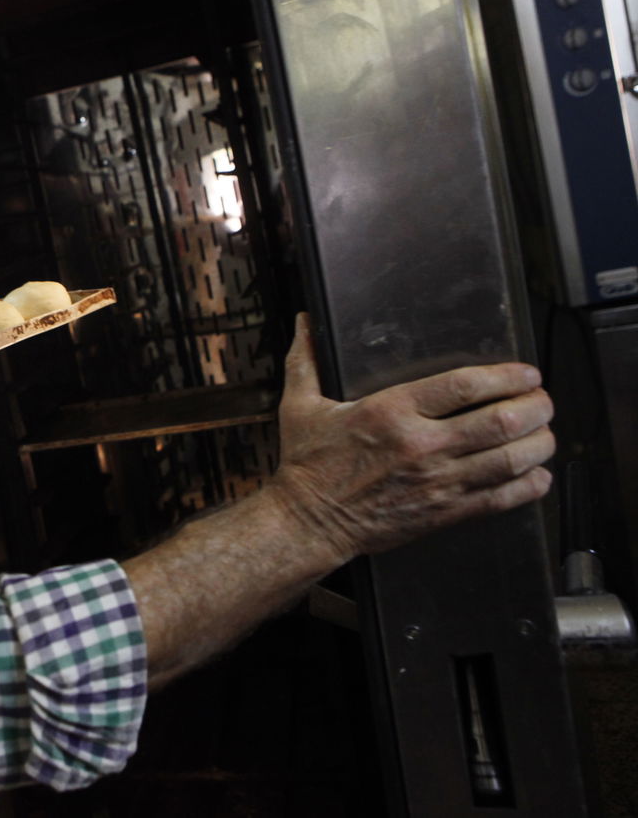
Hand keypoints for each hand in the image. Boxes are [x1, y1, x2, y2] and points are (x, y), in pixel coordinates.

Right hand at [269, 313, 554, 559]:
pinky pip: (501, 498)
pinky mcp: (443, 512)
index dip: (506, 376)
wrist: (308, 523)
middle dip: (535, 407)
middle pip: (501, 420)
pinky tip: (536, 474)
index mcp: (390, 412)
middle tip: (541, 401)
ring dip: (539, 443)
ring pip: (510, 459)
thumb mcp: (300, 405)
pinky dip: (529, 486)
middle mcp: (420, 445)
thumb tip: (304, 323)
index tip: (525, 373)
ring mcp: (437, 481)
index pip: (464, 386)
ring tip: (545, 433)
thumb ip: (306, 360)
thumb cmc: (307, 466)